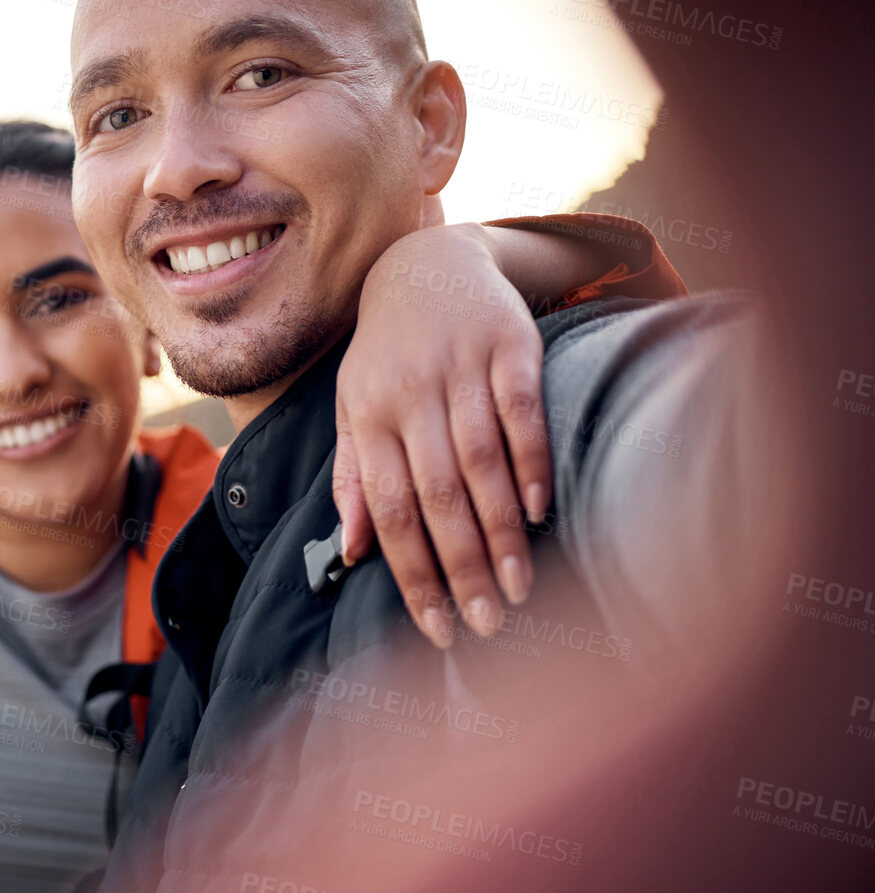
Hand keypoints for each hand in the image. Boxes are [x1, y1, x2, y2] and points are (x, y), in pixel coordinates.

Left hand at [333, 225, 550, 648]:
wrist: (427, 265)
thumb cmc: (386, 355)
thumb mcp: (353, 408)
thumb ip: (353, 478)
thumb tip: (351, 554)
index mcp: (369, 416)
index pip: (387, 509)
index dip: (412, 572)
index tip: (437, 627)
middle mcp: (411, 394)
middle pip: (437, 494)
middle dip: (461, 566)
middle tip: (488, 624)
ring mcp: (461, 368)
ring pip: (481, 461)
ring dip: (502, 530)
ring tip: (520, 587)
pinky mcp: (509, 345)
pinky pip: (522, 411)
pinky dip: (532, 463)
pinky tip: (541, 512)